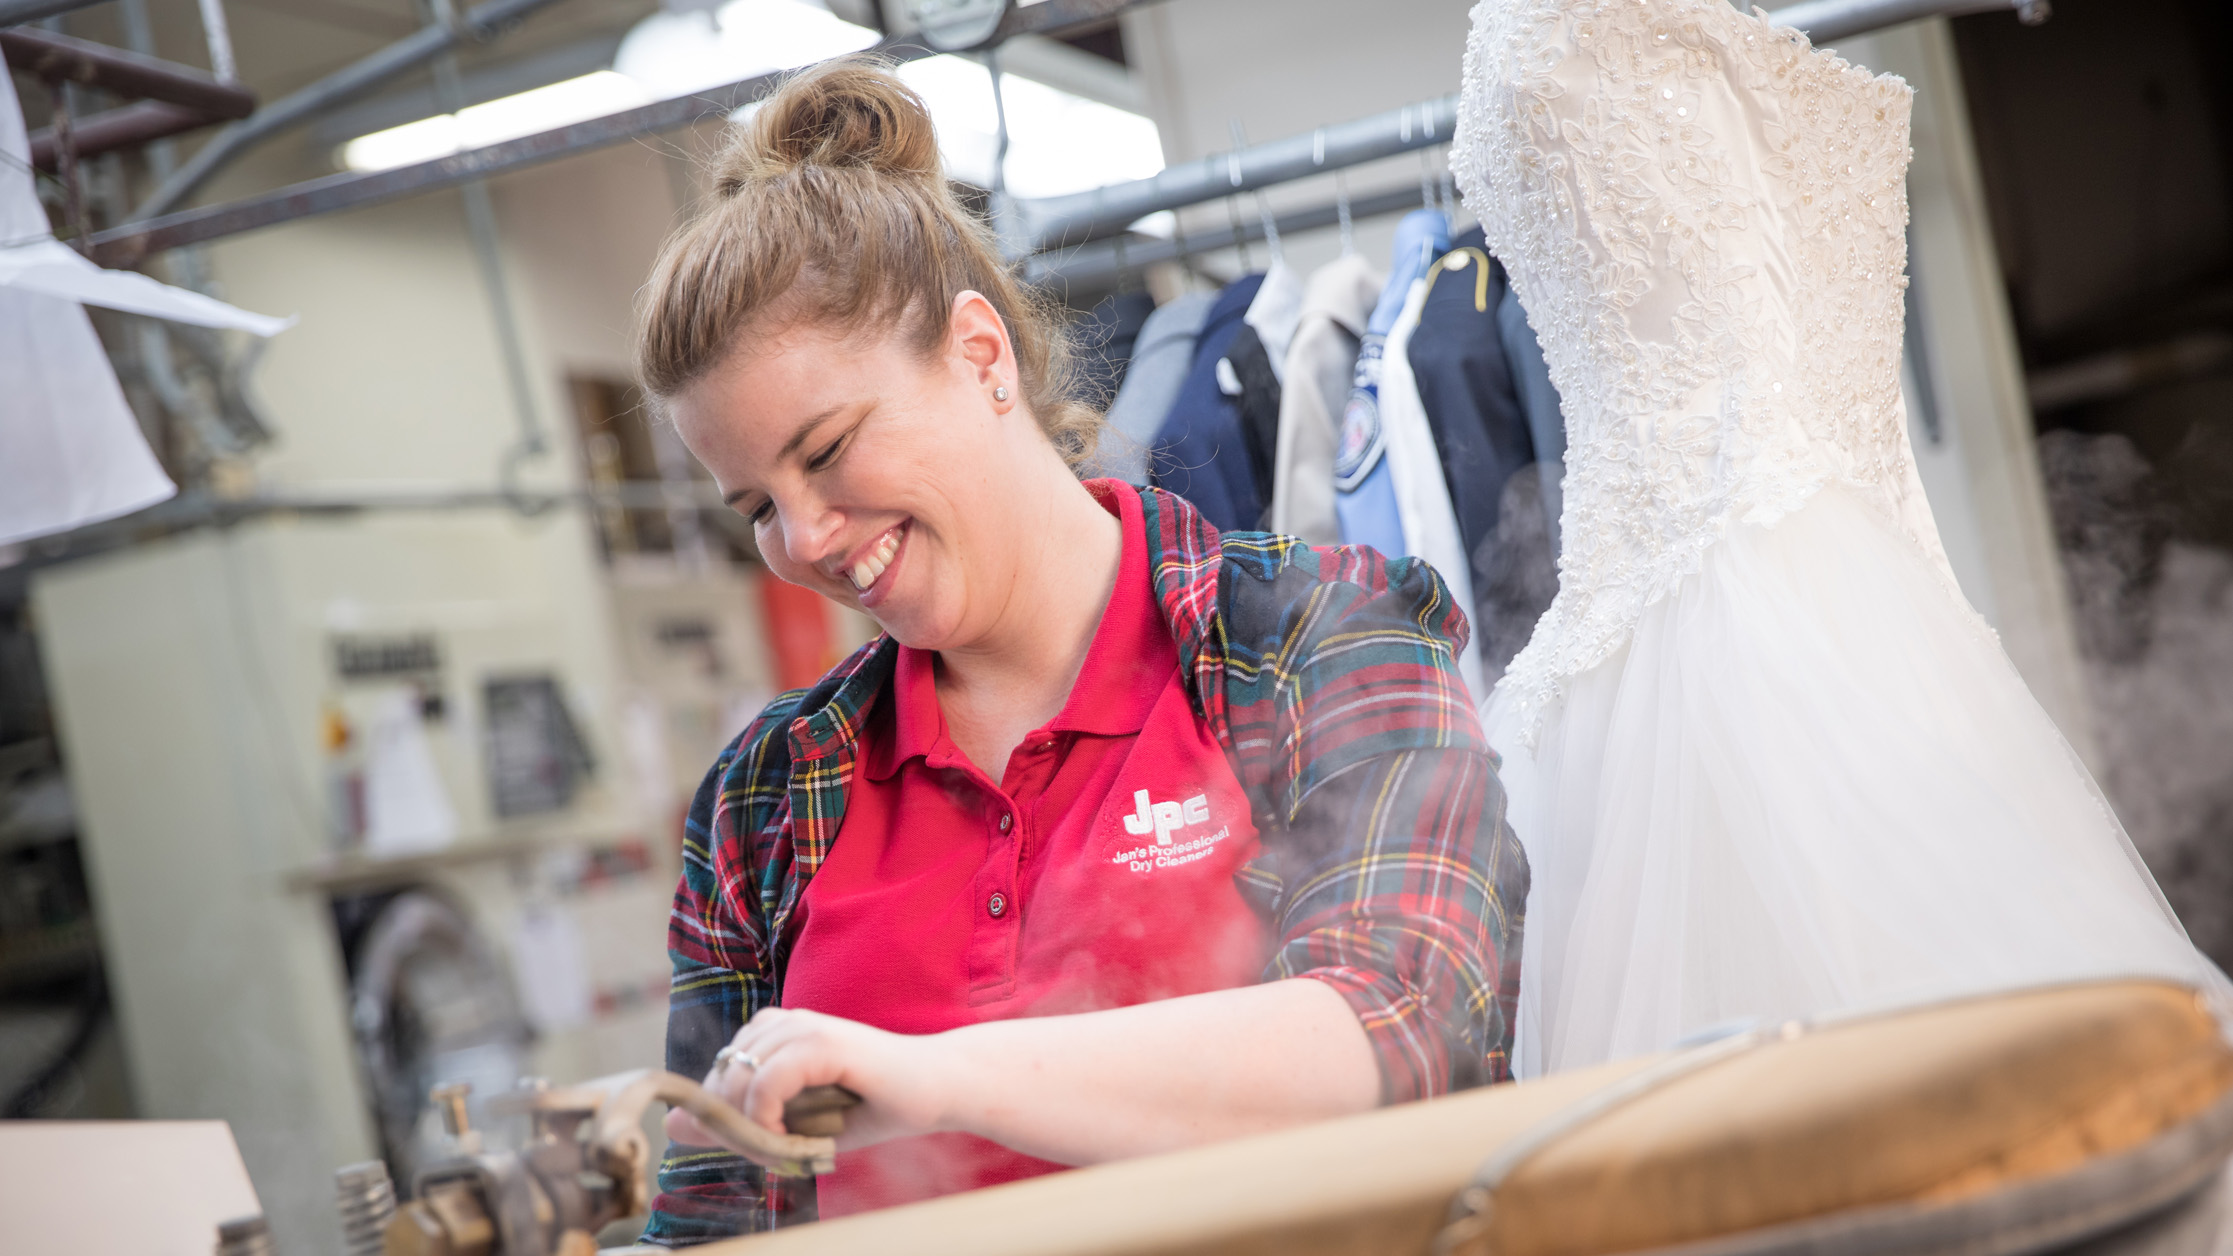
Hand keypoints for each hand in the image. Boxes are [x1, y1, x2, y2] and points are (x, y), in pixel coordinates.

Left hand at [667, 1007, 956, 1162]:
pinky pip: (767, 1080)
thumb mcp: (799, 1127)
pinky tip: (787, 1134)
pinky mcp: (824, 1042)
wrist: (938, 1091)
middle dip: (731, 1123)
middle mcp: (785, 1021)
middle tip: (769, 1152)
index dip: (723, 1115)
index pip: (718, 1072)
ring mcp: (805, 1027)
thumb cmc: (875, 1107)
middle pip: (721, 1075)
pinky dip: (766, 1115)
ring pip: (738, 1077)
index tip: (757, 1145)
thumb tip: (673, 1126)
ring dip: (748, 1123)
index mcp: (778, 1033)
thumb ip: (740, 1124)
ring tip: (780, 1146)